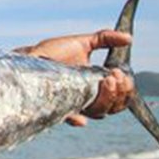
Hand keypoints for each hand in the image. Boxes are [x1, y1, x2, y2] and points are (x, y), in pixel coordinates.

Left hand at [18, 29, 134, 125]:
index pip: (119, 96)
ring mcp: (73, 103)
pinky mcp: (57, 106)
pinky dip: (77, 119)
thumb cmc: (54, 52)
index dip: (125, 89)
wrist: (30, 57)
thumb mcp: (81, 43)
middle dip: (119, 93)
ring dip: (107, 99)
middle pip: (112, 107)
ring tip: (107, 80)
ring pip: (97, 112)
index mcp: (96, 86)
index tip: (122, 73)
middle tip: (115, 76)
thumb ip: (105, 39)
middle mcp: (87, 97)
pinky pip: (69, 117)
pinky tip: (82, 119)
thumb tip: (128, 39)